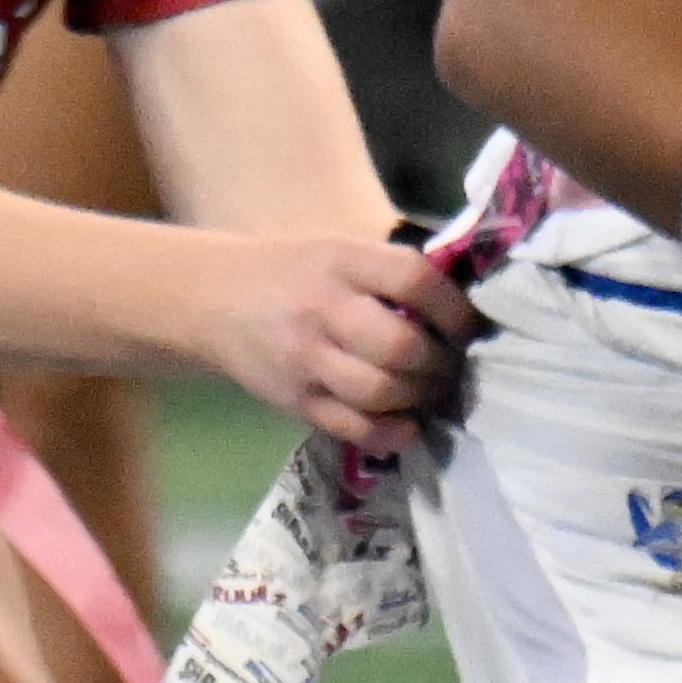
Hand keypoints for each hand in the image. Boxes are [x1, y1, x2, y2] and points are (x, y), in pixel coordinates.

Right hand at [204, 236, 471, 459]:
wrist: (213, 299)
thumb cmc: (293, 271)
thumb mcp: (339, 249)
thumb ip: (389, 271)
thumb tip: (461, 299)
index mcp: (343, 260)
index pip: (414, 280)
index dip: (453, 308)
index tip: (468, 325)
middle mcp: (325, 308)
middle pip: (401, 346)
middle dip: (440, 362)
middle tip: (452, 364)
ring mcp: (307, 358)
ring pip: (380, 391)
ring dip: (419, 397)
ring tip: (430, 391)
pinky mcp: (296, 400)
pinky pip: (353, 427)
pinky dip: (390, 433)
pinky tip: (405, 423)